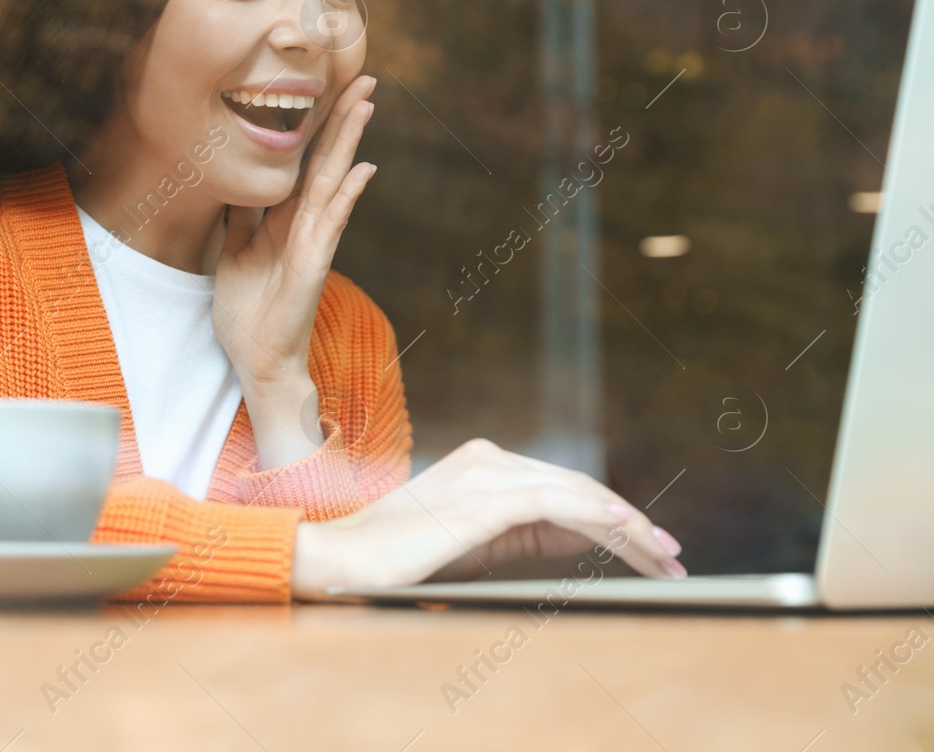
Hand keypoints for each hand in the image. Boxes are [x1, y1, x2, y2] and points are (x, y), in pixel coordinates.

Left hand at [211, 74, 377, 468]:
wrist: (256, 359)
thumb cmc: (247, 313)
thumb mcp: (231, 254)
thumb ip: (238, 218)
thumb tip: (233, 184)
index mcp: (282, 219)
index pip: (302, 162)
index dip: (314, 126)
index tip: (325, 87)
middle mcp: (303, 224)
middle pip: (325, 161)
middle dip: (342, 119)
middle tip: (364, 77)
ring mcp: (312, 242)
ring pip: (333, 181)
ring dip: (350, 142)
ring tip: (367, 104)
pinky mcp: (313, 264)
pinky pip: (331, 223)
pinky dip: (347, 196)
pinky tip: (364, 169)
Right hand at [290, 438, 687, 597]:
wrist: (343, 558)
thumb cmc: (400, 558)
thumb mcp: (475, 543)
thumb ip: (524, 533)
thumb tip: (581, 535)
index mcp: (485, 465)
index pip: (566, 487)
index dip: (614, 516)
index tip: (652, 548)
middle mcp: (490, 459)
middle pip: (581, 488)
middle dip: (634, 524)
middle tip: (673, 557)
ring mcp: (487, 474)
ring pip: (578, 494)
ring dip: (629, 527)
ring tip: (664, 556)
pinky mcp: (484, 499)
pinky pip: (556, 502)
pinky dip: (597, 513)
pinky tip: (627, 528)